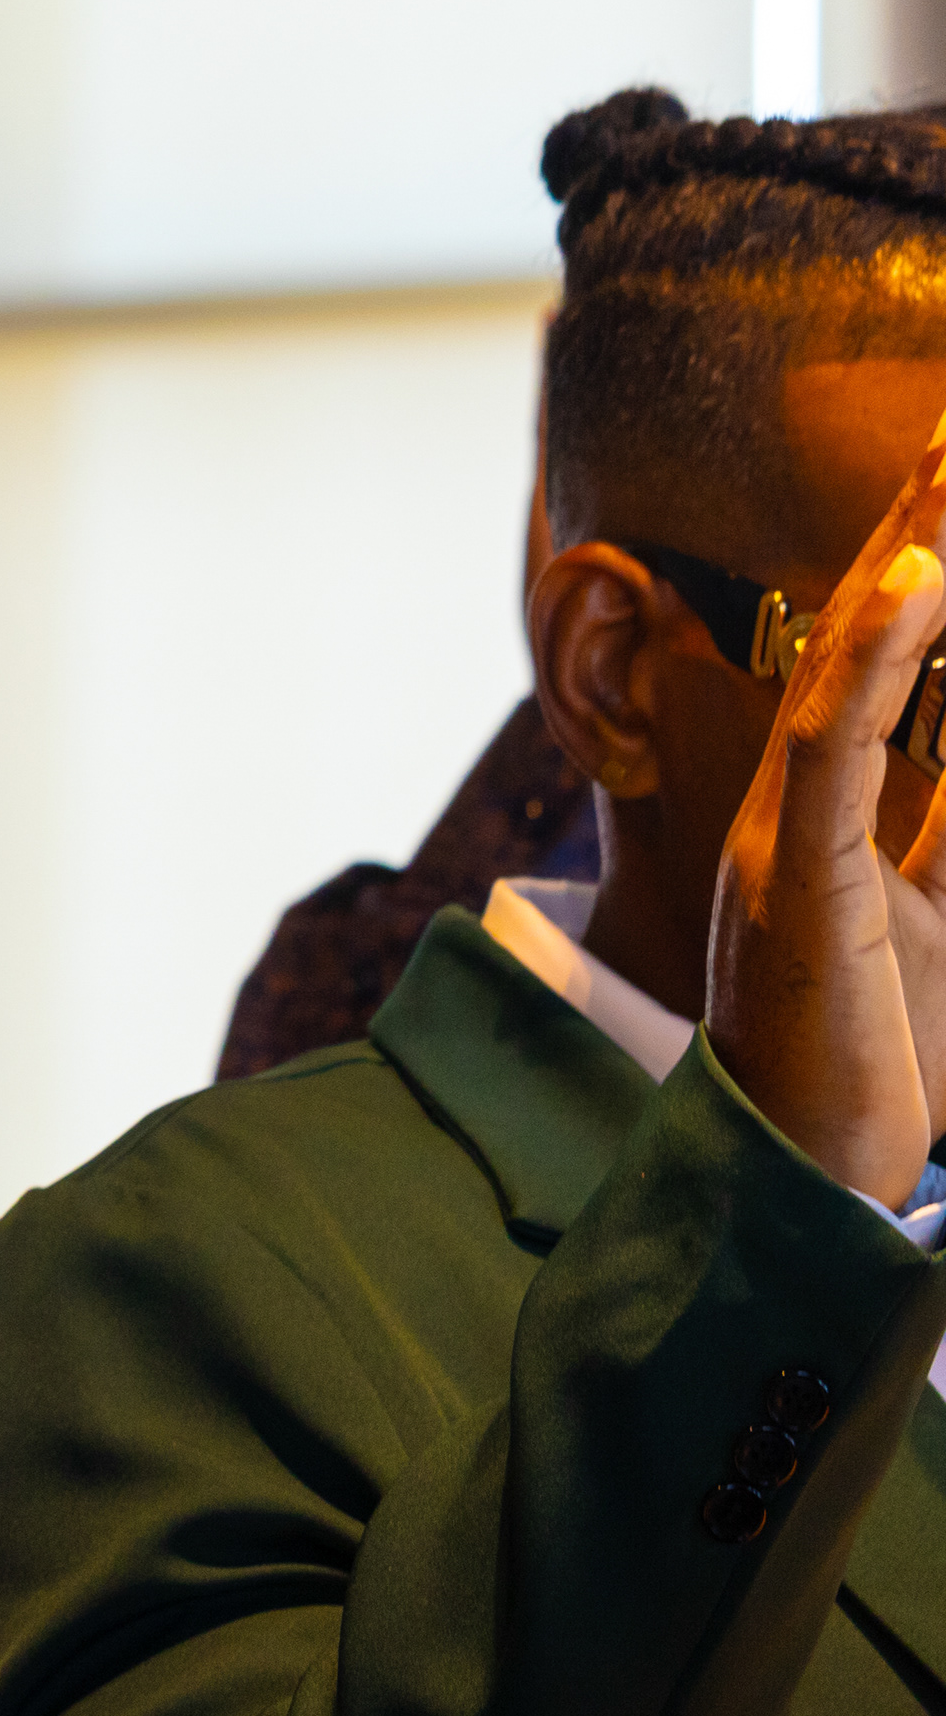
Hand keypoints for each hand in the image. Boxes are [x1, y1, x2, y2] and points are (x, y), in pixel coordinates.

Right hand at [707, 404, 945, 1206]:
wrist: (808, 1188)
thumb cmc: (875, 1075)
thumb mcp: (945, 927)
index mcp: (842, 827)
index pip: (904, 672)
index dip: (931, 573)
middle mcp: (802, 817)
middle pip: (869, 643)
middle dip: (922, 527)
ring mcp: (786, 842)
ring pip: (852, 672)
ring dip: (909, 560)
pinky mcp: (793, 881)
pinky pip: (831, 750)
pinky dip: (876, 659)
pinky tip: (916, 581)